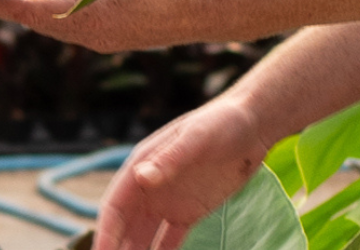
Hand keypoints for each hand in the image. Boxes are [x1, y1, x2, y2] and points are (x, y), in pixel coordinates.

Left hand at [0, 0, 216, 51]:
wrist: (219, 9)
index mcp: (92, 22)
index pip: (30, 13)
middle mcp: (94, 35)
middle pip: (37, 18)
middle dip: (5, 2)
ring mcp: (106, 35)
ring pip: (56, 19)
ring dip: (28, 3)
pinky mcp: (118, 29)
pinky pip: (75, 18)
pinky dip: (53, 5)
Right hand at [91, 98, 269, 249]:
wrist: (252, 125)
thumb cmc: (221, 122)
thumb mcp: (197, 138)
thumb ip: (170, 159)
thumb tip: (141, 176)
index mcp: (141, 166)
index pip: (115, 207)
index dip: (106, 233)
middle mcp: (148, 187)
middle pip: (125, 227)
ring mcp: (167, 201)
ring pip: (143, 237)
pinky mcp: (188, 213)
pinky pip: (168, 241)